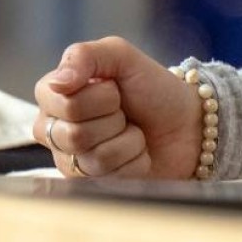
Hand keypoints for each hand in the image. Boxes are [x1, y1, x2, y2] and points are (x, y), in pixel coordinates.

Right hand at [31, 35, 204, 179]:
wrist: (187, 125)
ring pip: (92, 158)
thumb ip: (84, 56)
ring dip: (127, 140)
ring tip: (133, 131)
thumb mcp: (122, 56)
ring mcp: (70, 160)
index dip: (98, 96)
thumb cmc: (152, 88)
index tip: (114, 89)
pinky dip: (135, 161)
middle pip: (73, 134)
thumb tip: (56, 83)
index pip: (60, 101)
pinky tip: (137, 153)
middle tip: (125, 111)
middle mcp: (53, 129)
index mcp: (54, 93)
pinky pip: (109, 178)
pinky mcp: (90, 186)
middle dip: (114, 119)